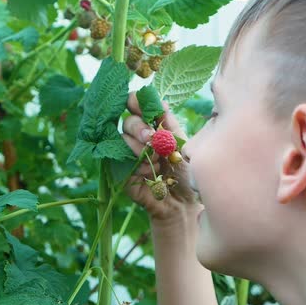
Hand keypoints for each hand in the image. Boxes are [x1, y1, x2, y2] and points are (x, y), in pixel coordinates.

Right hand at [122, 93, 200, 220]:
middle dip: (139, 127)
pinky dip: (136, 166)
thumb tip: (161, 102)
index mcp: (152, 127)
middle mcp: (138, 139)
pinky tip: (150, 174)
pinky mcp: (121, 172)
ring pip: (122, 139)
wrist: (184, 203)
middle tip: (150, 138)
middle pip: (127, 121)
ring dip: (141, 149)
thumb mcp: (182, 145)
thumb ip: (170, 124)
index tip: (139, 104)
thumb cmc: (185, 173)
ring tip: (158, 163)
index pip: (136, 106)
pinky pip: (120, 161)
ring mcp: (127, 155)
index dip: (135, 101)